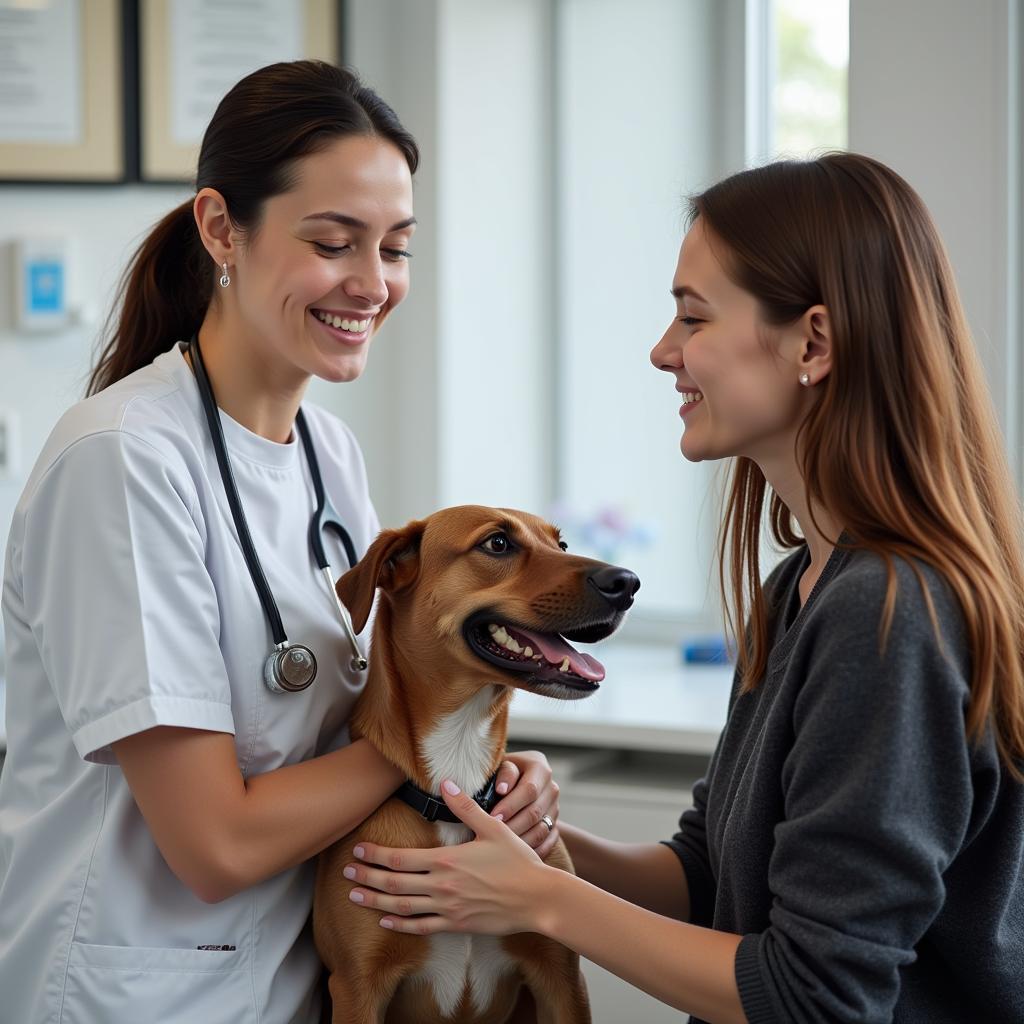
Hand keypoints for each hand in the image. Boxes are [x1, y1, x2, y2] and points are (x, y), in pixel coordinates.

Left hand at [346, 779, 554, 935]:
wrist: (538, 898)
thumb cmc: (518, 860)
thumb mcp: (493, 827)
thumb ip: (465, 807)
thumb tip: (446, 784)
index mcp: (447, 860)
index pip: (400, 858)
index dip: (376, 854)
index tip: (358, 849)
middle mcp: (442, 886)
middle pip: (394, 884)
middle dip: (366, 878)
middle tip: (346, 873)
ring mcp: (448, 908)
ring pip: (402, 907)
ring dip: (375, 903)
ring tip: (353, 898)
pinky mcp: (457, 925)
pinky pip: (421, 928)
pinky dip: (400, 925)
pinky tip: (385, 921)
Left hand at [491, 750, 560, 858]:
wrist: (513, 782)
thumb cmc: (500, 772)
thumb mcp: (501, 765)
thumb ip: (503, 773)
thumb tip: (501, 789)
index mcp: (539, 768)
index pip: (529, 790)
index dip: (511, 805)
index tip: (493, 817)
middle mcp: (551, 788)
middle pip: (535, 812)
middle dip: (513, 826)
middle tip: (493, 836)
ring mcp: (555, 808)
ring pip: (541, 830)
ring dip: (520, 841)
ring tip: (500, 848)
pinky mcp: (554, 826)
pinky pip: (546, 843)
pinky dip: (531, 851)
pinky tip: (513, 855)